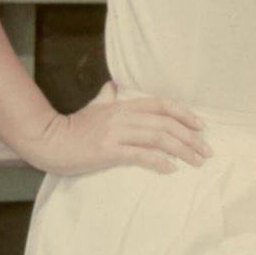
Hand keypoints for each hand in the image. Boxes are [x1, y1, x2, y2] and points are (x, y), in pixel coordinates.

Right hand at [25, 79, 214, 175]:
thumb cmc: (73, 127)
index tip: (202, 127)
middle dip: (191, 137)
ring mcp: (116, 133)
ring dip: (182, 150)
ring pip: (158, 138)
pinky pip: (140, 155)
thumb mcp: (94, 107)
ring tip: (196, 162)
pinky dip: (159, 161)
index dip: (185, 114)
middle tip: (207, 152)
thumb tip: (113, 85)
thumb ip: (108, 97)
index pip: (162, 105)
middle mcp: (124, 116)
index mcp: (124, 106)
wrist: (48, 140)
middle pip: (166, 123)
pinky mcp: (108, 150)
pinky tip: (171, 169)